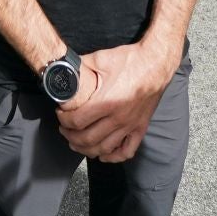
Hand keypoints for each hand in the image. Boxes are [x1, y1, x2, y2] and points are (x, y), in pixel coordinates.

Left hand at [55, 43, 175, 162]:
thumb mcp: (101, 58)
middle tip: (64, 128)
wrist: (156, 63)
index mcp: (107, 101)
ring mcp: (130, 125)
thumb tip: (64, 69)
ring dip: (86, 149)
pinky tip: (103, 154)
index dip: (64, 120)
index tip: (60, 113)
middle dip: (70, 136)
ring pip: (104, 148)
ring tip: (76, 142)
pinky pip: (127, 151)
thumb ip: (81, 65)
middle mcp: (118, 118)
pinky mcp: (140, 128)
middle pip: (87, 139)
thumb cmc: (131, 60)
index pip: (77, 121)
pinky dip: (113, 157)